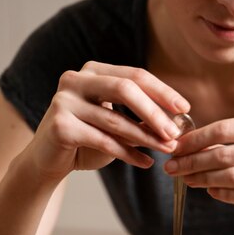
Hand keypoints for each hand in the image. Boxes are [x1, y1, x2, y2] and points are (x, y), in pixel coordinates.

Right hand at [26, 61, 189, 181]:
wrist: (48, 160)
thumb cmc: (87, 140)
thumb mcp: (117, 125)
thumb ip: (141, 119)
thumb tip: (177, 122)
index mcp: (93, 71)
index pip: (135, 75)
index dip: (162, 91)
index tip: (185, 108)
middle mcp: (76, 80)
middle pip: (126, 89)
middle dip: (155, 112)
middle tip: (176, 132)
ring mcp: (64, 101)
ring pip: (115, 119)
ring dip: (147, 137)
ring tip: (167, 150)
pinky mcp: (59, 126)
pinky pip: (103, 141)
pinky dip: (128, 154)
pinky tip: (146, 163)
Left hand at [164, 113, 233, 228]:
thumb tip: (192, 142)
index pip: (227, 128)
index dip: (197, 138)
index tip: (176, 146)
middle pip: (226, 153)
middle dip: (193, 161)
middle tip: (172, 167)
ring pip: (233, 177)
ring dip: (204, 179)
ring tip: (187, 180)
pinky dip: (224, 195)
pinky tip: (210, 191)